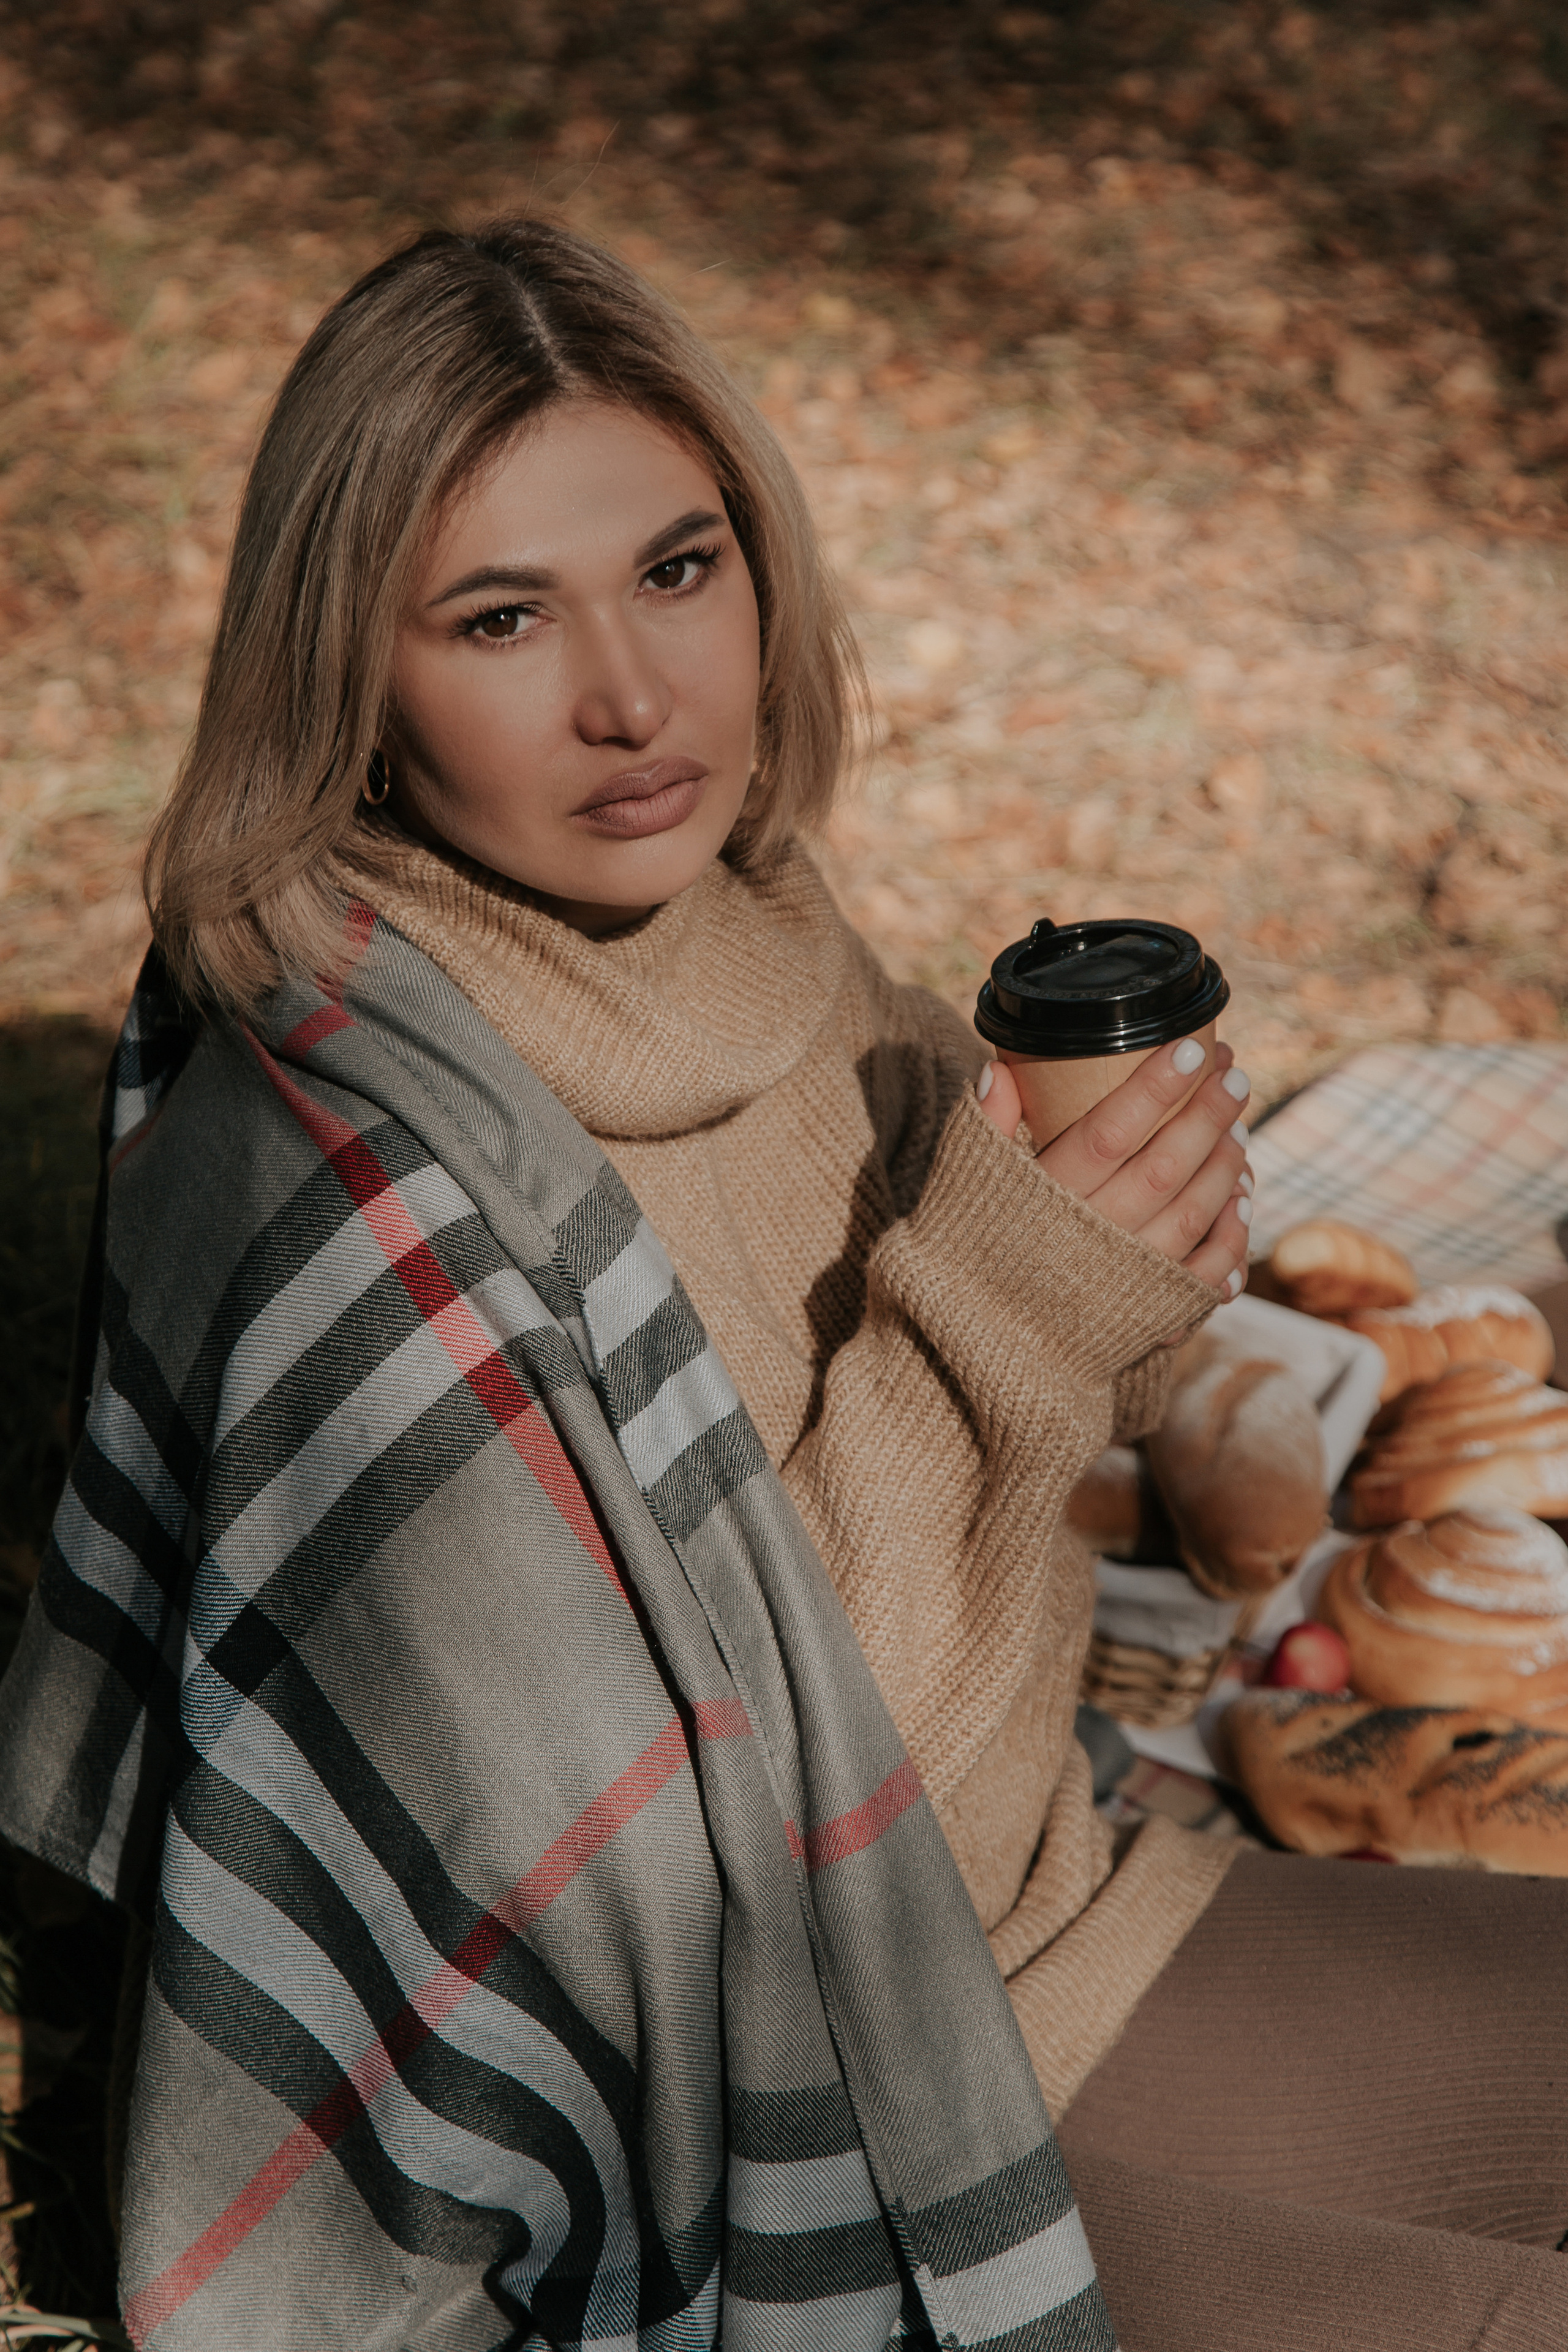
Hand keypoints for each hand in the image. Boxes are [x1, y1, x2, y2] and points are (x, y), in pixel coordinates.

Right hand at [975, 1036, 1253, 1298]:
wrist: (976, 1346)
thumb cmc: (969, 1251)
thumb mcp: (964, 1185)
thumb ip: (984, 1125)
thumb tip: (1000, 1066)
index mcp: (1044, 1199)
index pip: (1108, 1131)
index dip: (1153, 1088)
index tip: (1192, 1048)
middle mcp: (1090, 1237)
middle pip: (1163, 1166)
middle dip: (1207, 1115)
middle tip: (1236, 1074)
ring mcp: (1124, 1277)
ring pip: (1190, 1213)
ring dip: (1224, 1166)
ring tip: (1239, 1125)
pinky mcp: (1147, 1313)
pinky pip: (1203, 1274)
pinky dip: (1231, 1237)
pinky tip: (1242, 1199)